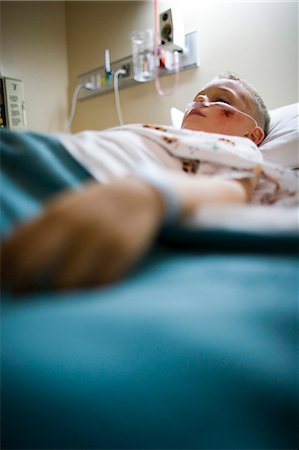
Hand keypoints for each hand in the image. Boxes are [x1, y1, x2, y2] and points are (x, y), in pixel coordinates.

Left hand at [1, 179, 164, 291]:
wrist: (139, 197)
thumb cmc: (92, 208)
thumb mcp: (62, 208)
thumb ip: (35, 227)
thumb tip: (3, 253)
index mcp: (56, 213)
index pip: (15, 247)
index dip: (2, 271)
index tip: (2, 283)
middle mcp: (76, 225)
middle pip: (31, 266)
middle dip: (19, 288)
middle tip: (20, 297)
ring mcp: (100, 239)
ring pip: (65, 285)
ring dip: (53, 298)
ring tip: (51, 300)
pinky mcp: (122, 254)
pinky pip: (96, 287)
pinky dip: (84, 295)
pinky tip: (79, 294)